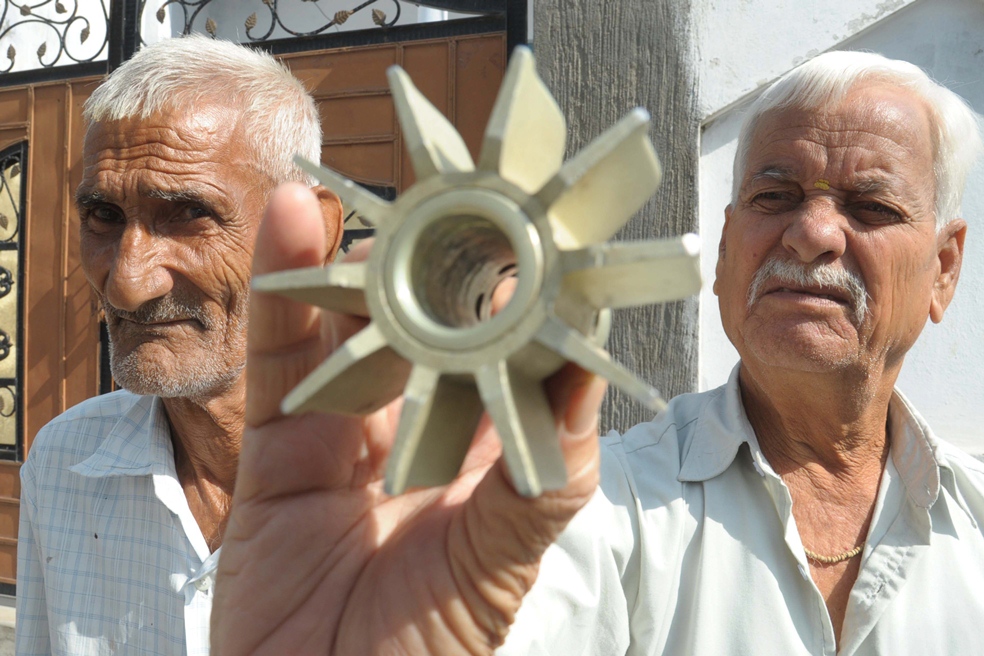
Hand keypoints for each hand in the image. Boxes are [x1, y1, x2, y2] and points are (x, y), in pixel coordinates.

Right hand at [212, 183, 605, 654]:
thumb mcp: (498, 566)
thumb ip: (541, 478)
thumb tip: (588, 381)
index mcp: (485, 458)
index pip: (510, 357)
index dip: (521, 295)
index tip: (534, 230)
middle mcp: (419, 435)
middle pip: (428, 329)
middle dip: (437, 263)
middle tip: (452, 196)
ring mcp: (344, 437)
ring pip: (350, 329)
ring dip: (355, 259)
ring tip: (372, 194)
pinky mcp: (276, 450)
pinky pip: (278, 360)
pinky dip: (283, 290)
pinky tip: (294, 223)